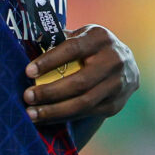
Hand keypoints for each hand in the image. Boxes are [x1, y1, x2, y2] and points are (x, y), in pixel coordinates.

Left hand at [23, 24, 139, 124]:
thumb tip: (33, 42)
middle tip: (27, 97)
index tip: (28, 72)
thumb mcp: (82, 36)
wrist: (127, 65)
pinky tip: (47, 118)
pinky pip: (86, 114)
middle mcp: (113, 60)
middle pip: (79, 81)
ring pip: (83, 103)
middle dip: (49, 92)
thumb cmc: (93, 49)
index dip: (49, 61)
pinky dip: (64, 118)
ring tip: (31, 114)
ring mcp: (117, 84)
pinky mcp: (115, 104)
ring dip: (54, 111)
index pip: (73, 49)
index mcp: (100, 38)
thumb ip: (61, 40)